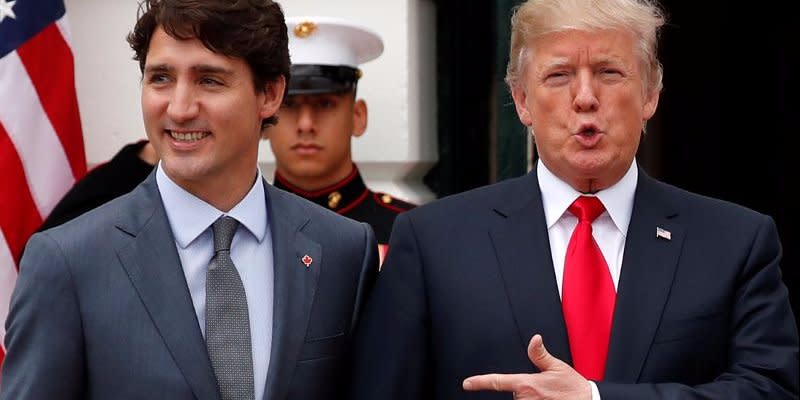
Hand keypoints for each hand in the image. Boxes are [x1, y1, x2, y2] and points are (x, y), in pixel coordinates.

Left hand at [462, 334, 591, 399]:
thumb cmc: (573, 388)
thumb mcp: (557, 367)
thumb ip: (540, 355)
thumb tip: (534, 339)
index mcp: (527, 384)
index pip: (497, 381)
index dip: (480, 382)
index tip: (467, 384)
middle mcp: (524, 398)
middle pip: (514, 394)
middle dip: (525, 391)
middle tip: (544, 390)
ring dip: (530, 399)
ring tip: (548, 397)